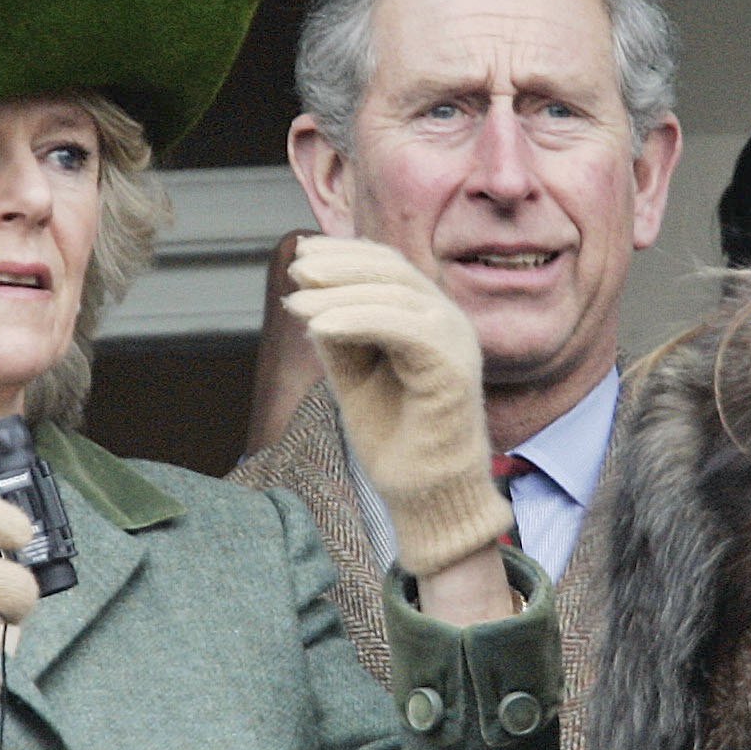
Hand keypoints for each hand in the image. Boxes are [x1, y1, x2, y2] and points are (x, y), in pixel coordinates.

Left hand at [282, 237, 503, 576]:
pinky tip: (318, 328)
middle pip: (391, 270)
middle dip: (337, 266)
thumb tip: (306, 294)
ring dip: (337, 294)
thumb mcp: (354, 373)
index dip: (343, 253)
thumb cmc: (394, 438)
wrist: (426, 496)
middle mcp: (448, 321)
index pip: (387, 265)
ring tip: (294, 304)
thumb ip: (338, 333)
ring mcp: (456, 341)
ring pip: (394, 294)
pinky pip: (402, 328)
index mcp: (429, 317)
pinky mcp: (455, 368)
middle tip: (294, 272)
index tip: (300, 254)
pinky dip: (357, 321)